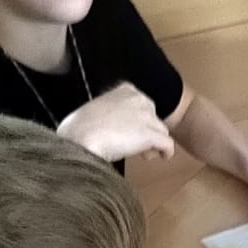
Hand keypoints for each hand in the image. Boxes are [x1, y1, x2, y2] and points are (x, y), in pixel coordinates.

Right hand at [57, 84, 175, 162]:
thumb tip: (116, 128)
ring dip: (154, 144)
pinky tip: (161, 158)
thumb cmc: (79, 128)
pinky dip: (166, 152)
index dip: (140, 120)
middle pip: (154, 118)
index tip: (130, 132)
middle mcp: (139, 99)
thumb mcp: (97, 111)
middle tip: (136, 146)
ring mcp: (146, 116)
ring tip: (142, 155)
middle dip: (148, 131)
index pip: (142, 105)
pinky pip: (168, 145)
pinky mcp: (151, 135)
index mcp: (126, 90)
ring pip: (162, 132)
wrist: (80, 138)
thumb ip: (113, 114)